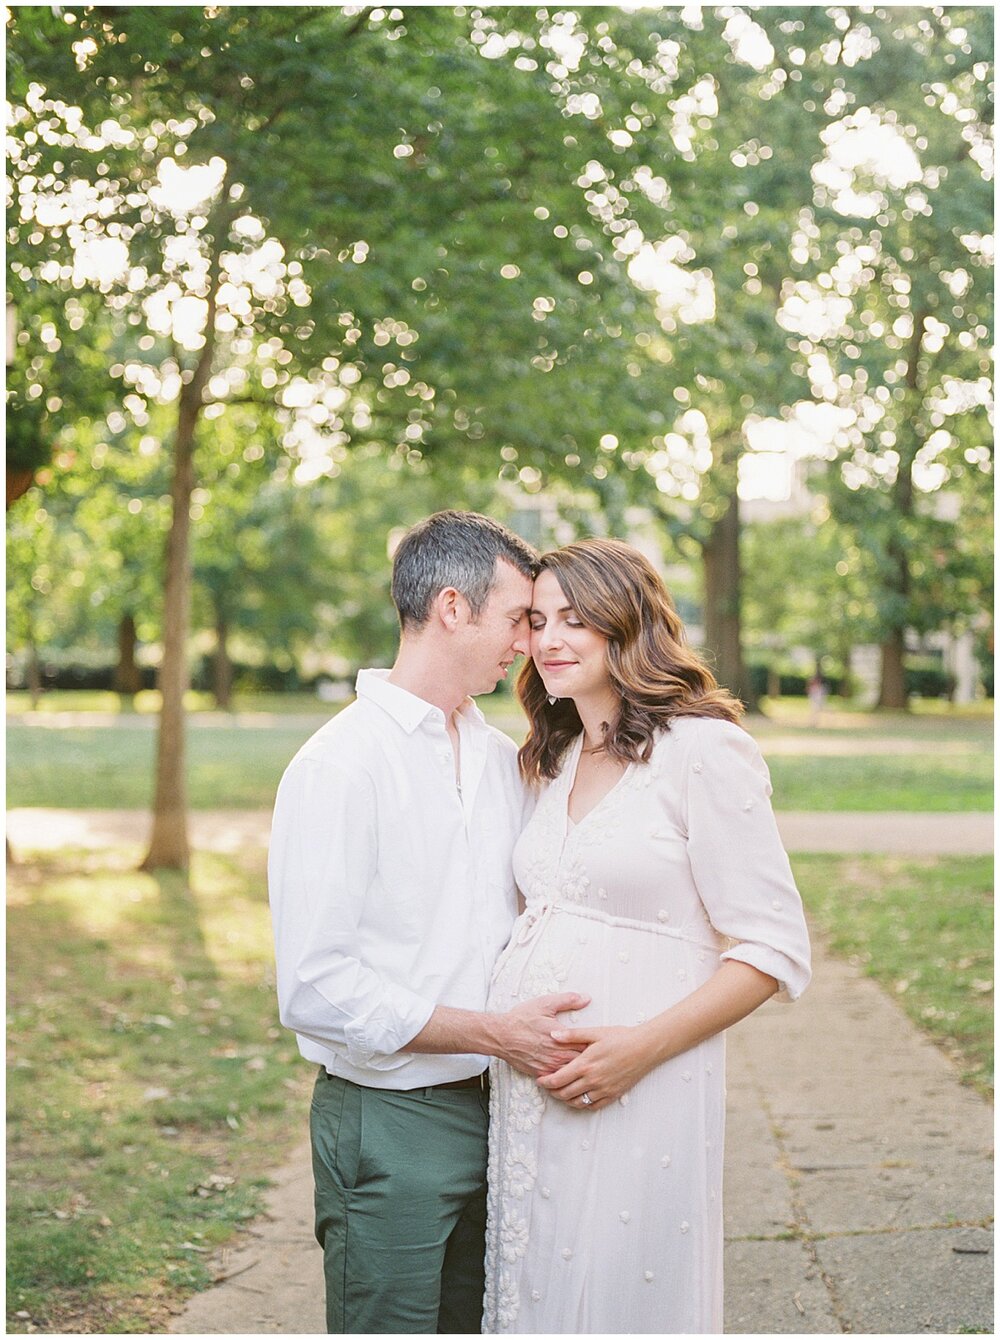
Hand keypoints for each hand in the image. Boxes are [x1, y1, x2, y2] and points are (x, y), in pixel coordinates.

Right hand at [494, 993, 589, 1077]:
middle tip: (594, 1054)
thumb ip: (568, 1000)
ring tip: (584, 1065)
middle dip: (589, 1058)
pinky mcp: (541, 1074)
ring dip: (578, 1068)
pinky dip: (565, 1077)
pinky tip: (567, 1072)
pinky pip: (558, 1080)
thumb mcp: (545, 1004)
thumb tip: (586, 998)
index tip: (598, 1042)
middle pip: (583, 1061)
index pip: (588, 1045)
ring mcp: (549, 1066)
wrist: (501, 1035)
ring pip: (572, 1072)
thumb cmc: (521, 1019)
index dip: (595, 1044)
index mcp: (562, 1037)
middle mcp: (557, 1054)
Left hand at [536, 1024, 657, 1109]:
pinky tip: (579, 1098)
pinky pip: (593, 1106)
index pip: (558, 1079)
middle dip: (552, 1091)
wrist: (644, 1048)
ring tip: (560, 1092)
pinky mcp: (613, 1095)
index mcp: (585, 1064)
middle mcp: (592, 1080)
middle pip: (564, 1093)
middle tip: (547, 1086)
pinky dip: (582, 1104)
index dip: (545, 1081)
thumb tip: (552, 1035)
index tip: (539, 1079)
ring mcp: (603, 1089)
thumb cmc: (620, 1037)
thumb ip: (572, 1035)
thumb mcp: (594, 1032)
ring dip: (565, 1099)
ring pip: (577, 1102)